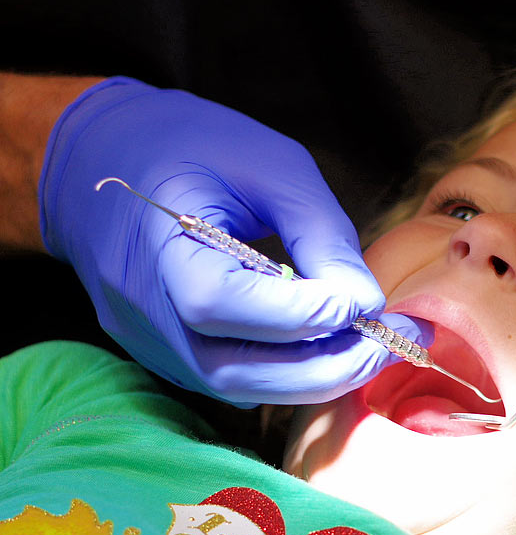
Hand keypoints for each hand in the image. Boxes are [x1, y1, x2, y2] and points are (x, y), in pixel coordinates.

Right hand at [40, 77, 429, 404]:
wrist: (101, 160)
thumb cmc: (191, 147)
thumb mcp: (268, 163)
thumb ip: (319, 233)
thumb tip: (367, 301)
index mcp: (158, 246)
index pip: (225, 305)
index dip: (304, 314)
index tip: (368, 301)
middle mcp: (146, 312)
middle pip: (238, 370)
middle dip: (329, 366)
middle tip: (395, 343)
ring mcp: (152, 342)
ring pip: (241, 387)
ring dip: (317, 378)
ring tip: (376, 347)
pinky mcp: (167, 354)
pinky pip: (235, 379)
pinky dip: (290, 373)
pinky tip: (332, 347)